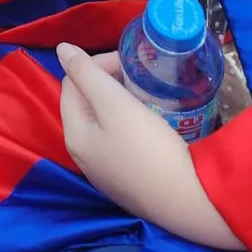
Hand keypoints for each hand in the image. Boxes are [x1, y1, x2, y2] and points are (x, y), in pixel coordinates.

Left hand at [58, 44, 241, 248]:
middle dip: (107, 83)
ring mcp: (107, 172)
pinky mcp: (130, 180)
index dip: (95, 65)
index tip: (127, 61)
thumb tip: (61, 48)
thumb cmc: (149, 149)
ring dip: (120, 102)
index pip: (71, 84)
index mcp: (74, 135)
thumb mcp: (116, 104)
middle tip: (137, 76)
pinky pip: (121, 142)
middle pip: (87, 104)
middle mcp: (84, 156)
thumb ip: (87, 74)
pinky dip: (131, 123)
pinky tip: (151, 121)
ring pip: (105, 123)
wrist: (190, 202)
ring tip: (145, 94)